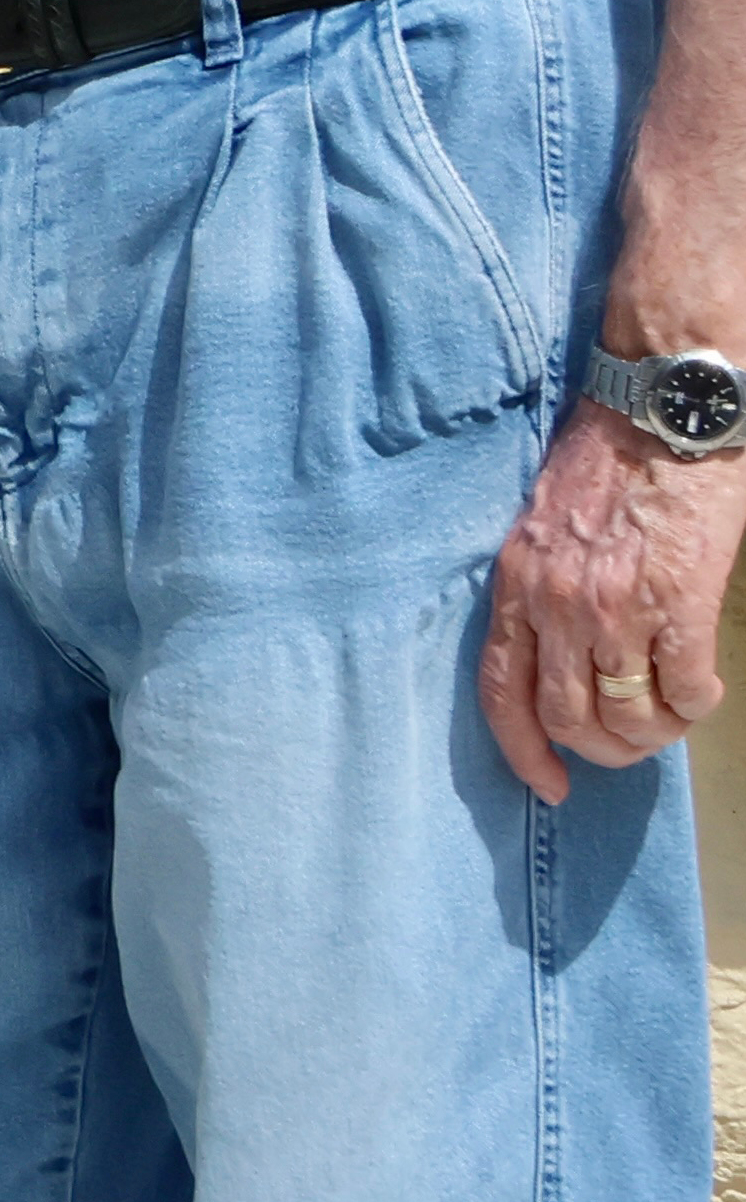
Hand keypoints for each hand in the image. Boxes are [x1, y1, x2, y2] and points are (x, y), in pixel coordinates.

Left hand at [479, 390, 745, 802]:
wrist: (663, 415)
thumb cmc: (606, 467)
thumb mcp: (541, 529)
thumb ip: (541, 594)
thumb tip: (561, 665)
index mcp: (516, 585)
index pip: (501, 693)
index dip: (524, 751)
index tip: (549, 785)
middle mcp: (557, 603)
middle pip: (568, 719)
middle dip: (601, 750)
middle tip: (629, 743)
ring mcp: (617, 608)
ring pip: (627, 718)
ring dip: (652, 734)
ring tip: (666, 717)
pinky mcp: (679, 604)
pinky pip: (683, 692)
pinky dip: (694, 707)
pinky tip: (700, 690)